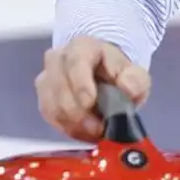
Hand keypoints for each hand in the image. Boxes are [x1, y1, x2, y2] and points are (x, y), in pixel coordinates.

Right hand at [35, 36, 150, 141]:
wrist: (105, 76)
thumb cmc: (118, 73)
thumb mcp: (135, 74)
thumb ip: (136, 79)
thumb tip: (128, 88)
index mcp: (82, 47)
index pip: (75, 61)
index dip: (80, 83)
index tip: (89, 102)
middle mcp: (58, 59)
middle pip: (59, 85)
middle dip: (78, 112)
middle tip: (98, 127)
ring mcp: (47, 78)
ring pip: (51, 104)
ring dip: (73, 123)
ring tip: (95, 131)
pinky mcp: (44, 98)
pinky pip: (50, 117)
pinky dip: (68, 128)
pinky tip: (85, 132)